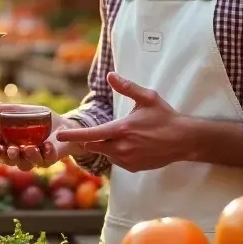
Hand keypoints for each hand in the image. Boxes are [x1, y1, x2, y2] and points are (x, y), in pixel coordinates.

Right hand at [0, 104, 77, 170]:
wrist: (63, 124)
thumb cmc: (39, 119)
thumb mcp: (23, 111)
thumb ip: (7, 110)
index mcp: (10, 145)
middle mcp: (21, 155)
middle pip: (10, 161)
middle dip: (8, 157)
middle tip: (9, 150)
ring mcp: (35, 159)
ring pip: (27, 164)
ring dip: (28, 157)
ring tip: (29, 149)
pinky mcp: (50, 159)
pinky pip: (47, 160)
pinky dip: (46, 153)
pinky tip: (47, 144)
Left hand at [54, 73, 186, 171]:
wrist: (184, 140)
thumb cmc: (165, 117)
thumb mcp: (147, 98)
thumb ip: (127, 87)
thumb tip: (110, 75)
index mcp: (122, 129)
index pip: (91, 135)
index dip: (73, 136)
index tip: (58, 136)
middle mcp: (122, 147)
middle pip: (94, 146)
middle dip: (92, 139)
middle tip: (102, 130)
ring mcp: (128, 160)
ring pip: (105, 154)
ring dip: (106, 146)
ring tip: (124, 136)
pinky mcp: (134, 168)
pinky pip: (117, 162)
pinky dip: (117, 154)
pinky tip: (131, 145)